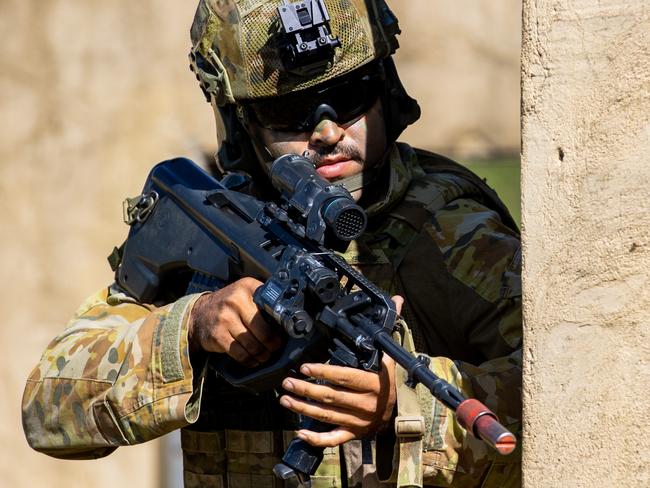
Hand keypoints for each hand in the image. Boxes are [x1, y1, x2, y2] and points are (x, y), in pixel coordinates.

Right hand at [188, 277, 282, 366]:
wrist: (198, 313)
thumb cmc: (228, 304)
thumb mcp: (245, 292)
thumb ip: (263, 299)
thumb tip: (287, 317)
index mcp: (247, 288)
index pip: (271, 308)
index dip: (280, 324)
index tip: (284, 332)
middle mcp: (236, 301)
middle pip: (263, 331)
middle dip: (272, 344)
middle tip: (275, 347)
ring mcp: (225, 319)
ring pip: (252, 345)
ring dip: (262, 354)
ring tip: (265, 355)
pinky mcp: (218, 336)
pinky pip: (240, 354)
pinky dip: (249, 360)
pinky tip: (253, 360)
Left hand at [278, 296, 403, 447]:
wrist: (402, 413)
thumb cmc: (393, 382)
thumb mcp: (392, 355)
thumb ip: (389, 329)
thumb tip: (397, 300)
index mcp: (373, 383)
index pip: (345, 377)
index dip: (324, 373)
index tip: (305, 367)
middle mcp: (365, 404)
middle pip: (330, 397)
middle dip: (305, 390)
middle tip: (287, 382)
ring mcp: (358, 421)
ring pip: (327, 416)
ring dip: (303, 408)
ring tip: (285, 399)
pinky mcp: (354, 434)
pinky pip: (333, 439)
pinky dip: (316, 438)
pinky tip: (300, 431)